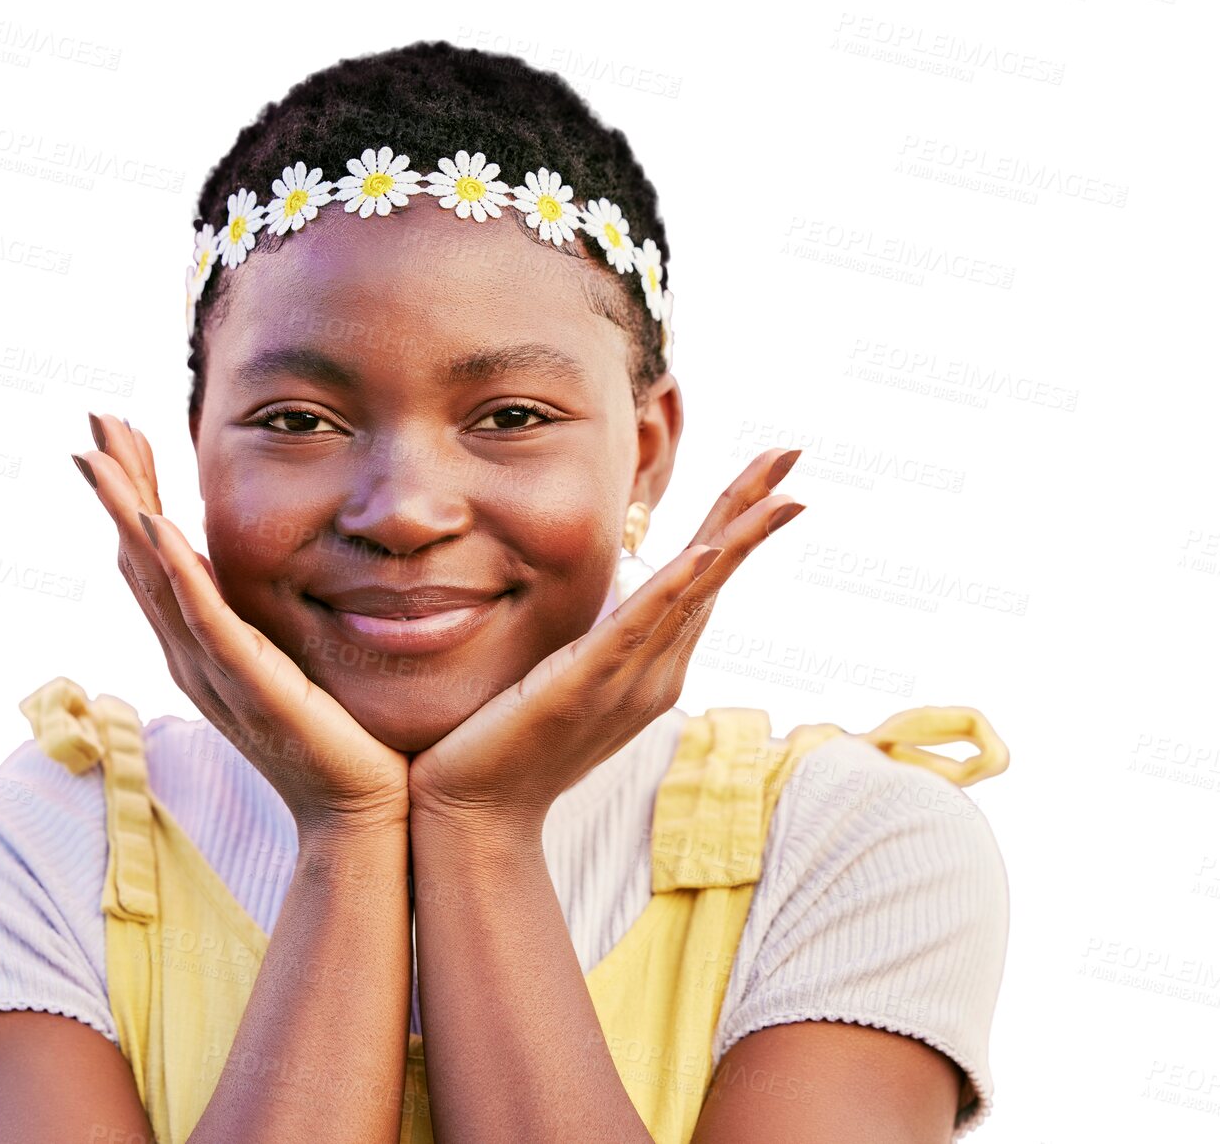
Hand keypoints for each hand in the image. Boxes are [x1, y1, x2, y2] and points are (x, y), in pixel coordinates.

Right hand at [74, 412, 410, 832]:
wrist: (362, 810)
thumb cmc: (346, 739)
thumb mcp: (302, 658)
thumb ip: (281, 617)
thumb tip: (297, 566)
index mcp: (204, 645)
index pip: (156, 556)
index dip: (134, 493)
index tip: (121, 436)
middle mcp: (193, 655)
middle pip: (138, 556)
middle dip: (116, 486)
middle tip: (93, 422)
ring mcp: (213, 670)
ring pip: (155, 578)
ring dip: (126, 512)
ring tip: (99, 456)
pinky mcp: (248, 683)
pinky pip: (204, 619)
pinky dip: (177, 570)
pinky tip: (157, 524)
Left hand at [407, 447, 806, 834]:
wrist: (474, 813)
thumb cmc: (504, 744)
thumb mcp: (560, 675)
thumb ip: (589, 638)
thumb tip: (599, 592)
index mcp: (650, 666)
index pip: (702, 582)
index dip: (735, 526)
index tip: (770, 477)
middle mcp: (655, 674)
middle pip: (714, 577)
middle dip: (752, 512)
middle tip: (792, 453)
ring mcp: (628, 682)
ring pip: (693, 595)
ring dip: (734, 537)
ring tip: (776, 490)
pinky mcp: (586, 687)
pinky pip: (638, 629)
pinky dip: (675, 588)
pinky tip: (704, 552)